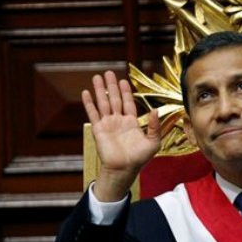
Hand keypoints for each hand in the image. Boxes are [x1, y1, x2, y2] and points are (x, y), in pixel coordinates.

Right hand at [82, 71, 159, 200]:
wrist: (124, 169)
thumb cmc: (139, 158)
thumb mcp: (153, 142)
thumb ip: (155, 126)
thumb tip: (156, 110)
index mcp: (132, 123)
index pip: (128, 103)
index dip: (126, 92)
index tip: (123, 80)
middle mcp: (119, 121)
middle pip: (114, 99)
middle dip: (112, 86)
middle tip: (108, 72)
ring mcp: (108, 124)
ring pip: (103, 103)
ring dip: (100, 90)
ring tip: (97, 77)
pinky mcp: (98, 129)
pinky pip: (93, 113)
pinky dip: (89, 103)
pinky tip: (86, 93)